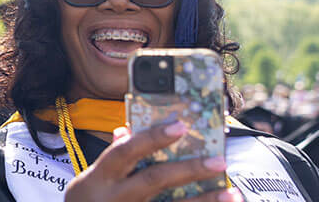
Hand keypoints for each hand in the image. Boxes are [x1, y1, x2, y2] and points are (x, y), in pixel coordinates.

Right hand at [63, 122, 240, 201]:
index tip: (180, 125)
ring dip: (204, 201)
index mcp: (101, 177)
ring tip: (230, 192)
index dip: (152, 138)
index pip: (126, 152)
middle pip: (154, 180)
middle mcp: (117, 197)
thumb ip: (110, 158)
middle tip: (219, 159)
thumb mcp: (87, 179)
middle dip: (188, 169)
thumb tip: (124, 131)